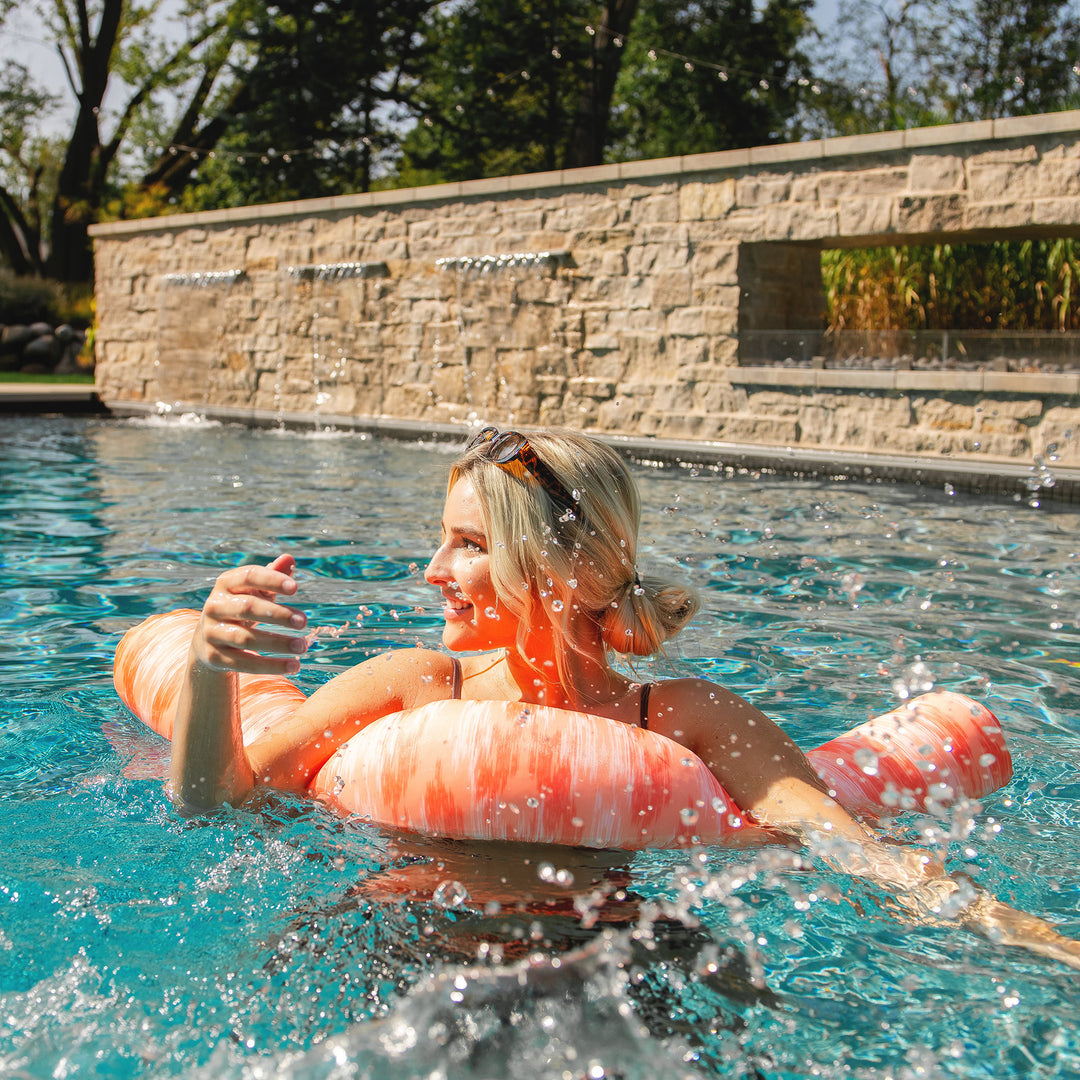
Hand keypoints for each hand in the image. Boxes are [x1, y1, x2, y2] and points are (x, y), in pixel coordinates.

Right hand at [191, 553, 307, 675]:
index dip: (271, 580)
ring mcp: (212, 632)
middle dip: (278, 614)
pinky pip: (244, 662)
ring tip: (304, 646)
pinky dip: (270, 665)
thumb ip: (272, 576)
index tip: (296, 589)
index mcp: (226, 584)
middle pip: (248, 608)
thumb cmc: (241, 607)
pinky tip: (294, 666)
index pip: (248, 576)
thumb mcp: (255, 590)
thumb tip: (289, 559)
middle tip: (304, 622)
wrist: (208, 639)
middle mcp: (214, 606)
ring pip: (246, 638)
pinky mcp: (214, 656)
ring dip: (278, 643)